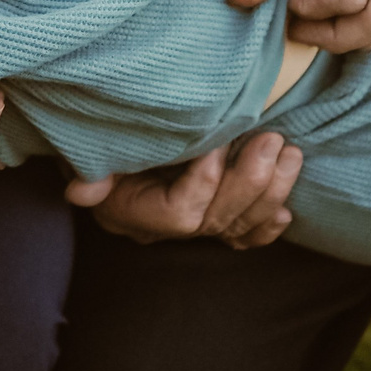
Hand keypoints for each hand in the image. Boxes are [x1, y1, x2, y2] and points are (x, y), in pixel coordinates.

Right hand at [66, 132, 301, 248]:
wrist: (98, 135)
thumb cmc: (92, 133)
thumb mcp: (84, 145)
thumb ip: (88, 168)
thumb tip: (81, 192)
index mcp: (129, 212)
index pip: (179, 213)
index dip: (205, 181)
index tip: (218, 140)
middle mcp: (158, 229)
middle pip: (213, 221)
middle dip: (249, 181)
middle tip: (271, 139)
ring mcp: (185, 228)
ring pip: (233, 227)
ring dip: (269, 192)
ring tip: (289, 153)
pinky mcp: (206, 218)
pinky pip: (239, 237)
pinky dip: (265, 226)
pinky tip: (286, 209)